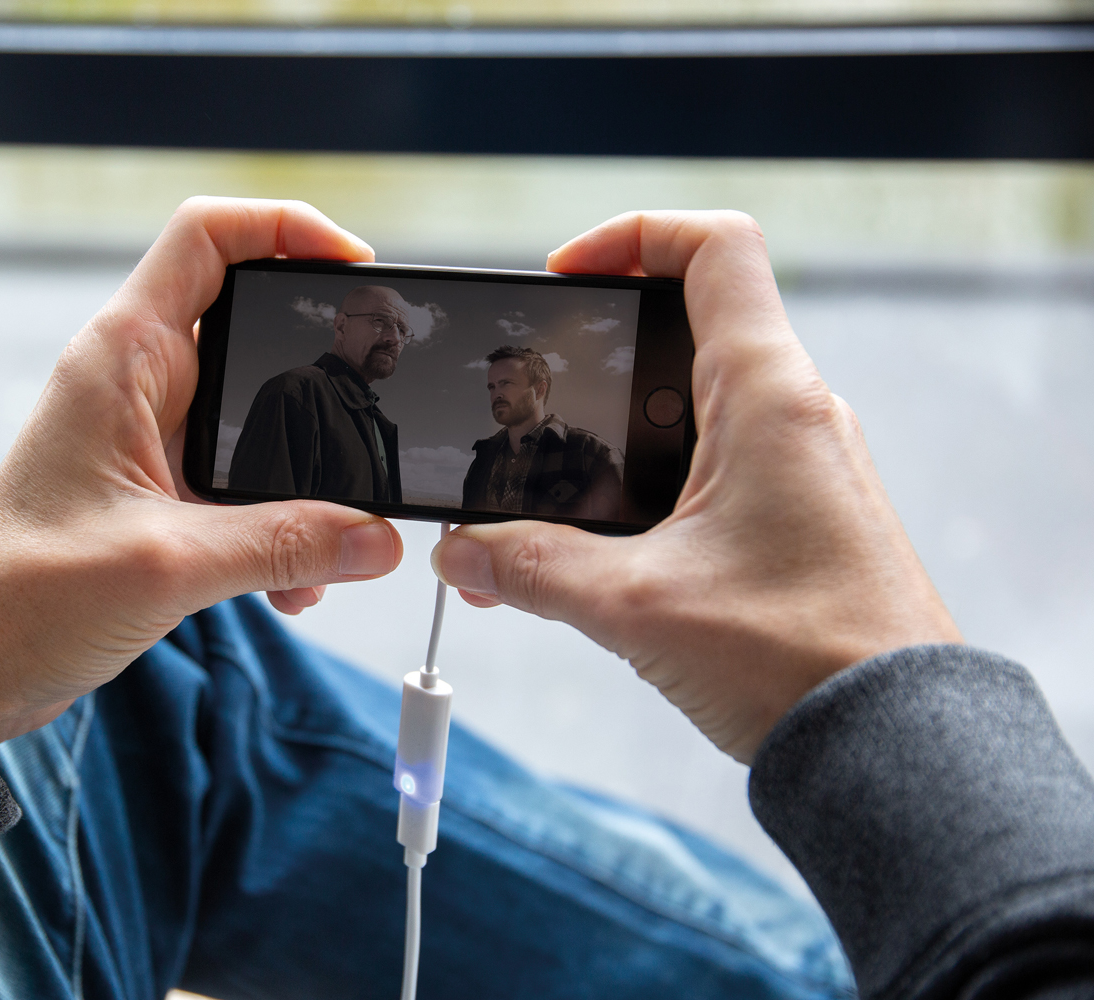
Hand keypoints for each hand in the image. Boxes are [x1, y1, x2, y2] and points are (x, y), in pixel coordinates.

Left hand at [0, 198, 403, 748]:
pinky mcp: (159, 494)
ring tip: (345, 521)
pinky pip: (244, 484)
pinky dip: (282, 524)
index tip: (355, 267)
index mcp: (122, 359)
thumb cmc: (22, 596)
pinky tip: (297, 585)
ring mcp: (149, 439)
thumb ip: (284, 546)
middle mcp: (137, 384)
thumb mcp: (167, 564)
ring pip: (257, 415)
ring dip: (306, 468)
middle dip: (320, 359)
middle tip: (378, 391)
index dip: (287, 227)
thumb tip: (378, 538)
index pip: (207, 238)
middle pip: (249, 323)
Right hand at [430, 211, 960, 762]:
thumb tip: (460, 550)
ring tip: (542, 505)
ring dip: (608, 446)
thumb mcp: (636, 604)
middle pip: (683, 331)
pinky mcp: (793, 517)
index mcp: (766, 395)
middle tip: (531, 404)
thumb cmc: (801, 656)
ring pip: (686, 414)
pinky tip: (592, 557)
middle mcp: (791, 413)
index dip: (632, 236)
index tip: (565, 279)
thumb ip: (529, 566)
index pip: (716, 248)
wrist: (888, 744)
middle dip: (594, 365)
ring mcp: (796, 465)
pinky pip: (706, 473)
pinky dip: (642, 495)